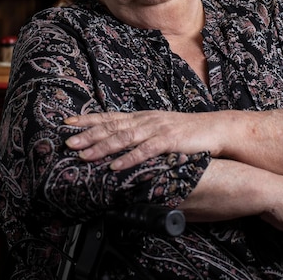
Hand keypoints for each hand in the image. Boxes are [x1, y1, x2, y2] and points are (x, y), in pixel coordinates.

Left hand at [63, 110, 224, 169]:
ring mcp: (157, 129)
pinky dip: (129, 159)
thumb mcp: (158, 130)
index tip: (67, 124)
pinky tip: (116, 166)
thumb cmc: (186, 133)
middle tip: (68, 142)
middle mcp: (146, 120)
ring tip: (85, 155)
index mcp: (141, 117)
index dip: (87, 120)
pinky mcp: (169, 141)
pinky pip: (145, 151)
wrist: (214, 129)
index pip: (109, 117)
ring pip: (124, 138)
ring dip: (103, 147)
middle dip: (88, 135)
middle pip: (112, 127)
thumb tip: (118, 144)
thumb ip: (139, 135)